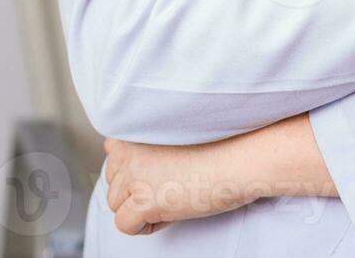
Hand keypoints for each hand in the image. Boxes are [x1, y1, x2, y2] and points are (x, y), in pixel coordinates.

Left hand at [103, 137, 257, 235]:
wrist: (241, 157)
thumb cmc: (219, 143)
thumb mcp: (173, 131)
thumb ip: (144, 141)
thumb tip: (123, 158)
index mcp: (134, 128)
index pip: (113, 154)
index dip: (138, 169)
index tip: (162, 170)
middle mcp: (127, 149)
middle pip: (114, 182)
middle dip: (137, 189)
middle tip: (171, 185)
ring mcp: (133, 175)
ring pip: (116, 204)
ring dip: (141, 207)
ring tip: (174, 196)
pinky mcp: (143, 201)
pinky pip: (126, 225)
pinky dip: (146, 226)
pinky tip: (171, 211)